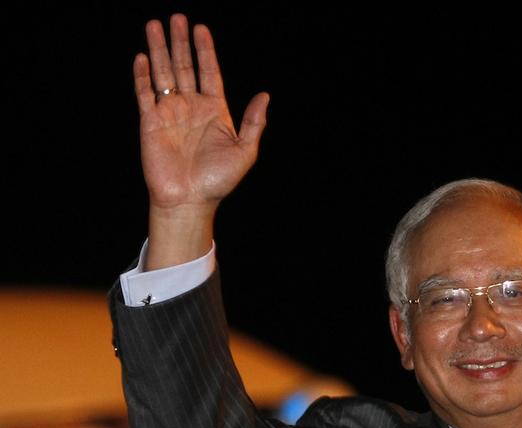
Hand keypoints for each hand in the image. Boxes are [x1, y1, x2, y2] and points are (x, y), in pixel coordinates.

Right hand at [134, 13, 268, 267]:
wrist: (190, 201)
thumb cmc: (219, 180)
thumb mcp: (246, 151)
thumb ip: (253, 122)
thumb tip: (264, 95)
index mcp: (215, 111)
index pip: (209, 72)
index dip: (205, 51)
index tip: (201, 28)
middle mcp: (191, 108)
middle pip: (184, 67)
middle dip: (180, 43)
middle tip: (177, 17)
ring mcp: (170, 113)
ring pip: (163, 74)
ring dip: (159, 50)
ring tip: (155, 25)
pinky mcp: (150, 123)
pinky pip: (145, 94)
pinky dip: (142, 76)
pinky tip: (142, 57)